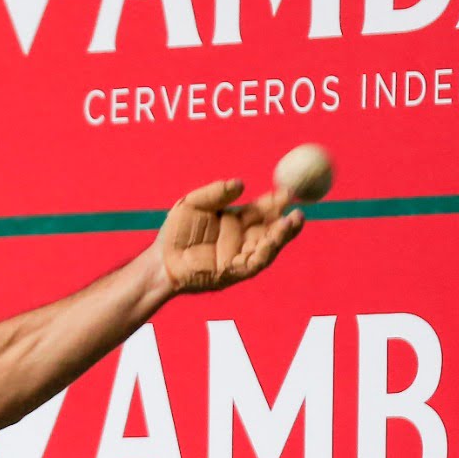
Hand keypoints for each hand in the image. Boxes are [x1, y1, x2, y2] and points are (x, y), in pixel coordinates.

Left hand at [156, 179, 303, 294]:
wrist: (159, 261)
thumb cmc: (174, 233)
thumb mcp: (193, 204)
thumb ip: (215, 193)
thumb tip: (240, 184)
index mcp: (234, 223)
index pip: (261, 211)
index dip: (275, 201)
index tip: (287, 190)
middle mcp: (241, 240)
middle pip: (271, 229)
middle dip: (286, 219)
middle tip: (298, 205)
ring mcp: (239, 257)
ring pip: (269, 246)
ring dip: (283, 234)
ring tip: (294, 219)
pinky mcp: (234, 273)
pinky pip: (256, 262)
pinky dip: (268, 249)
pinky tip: (275, 237)